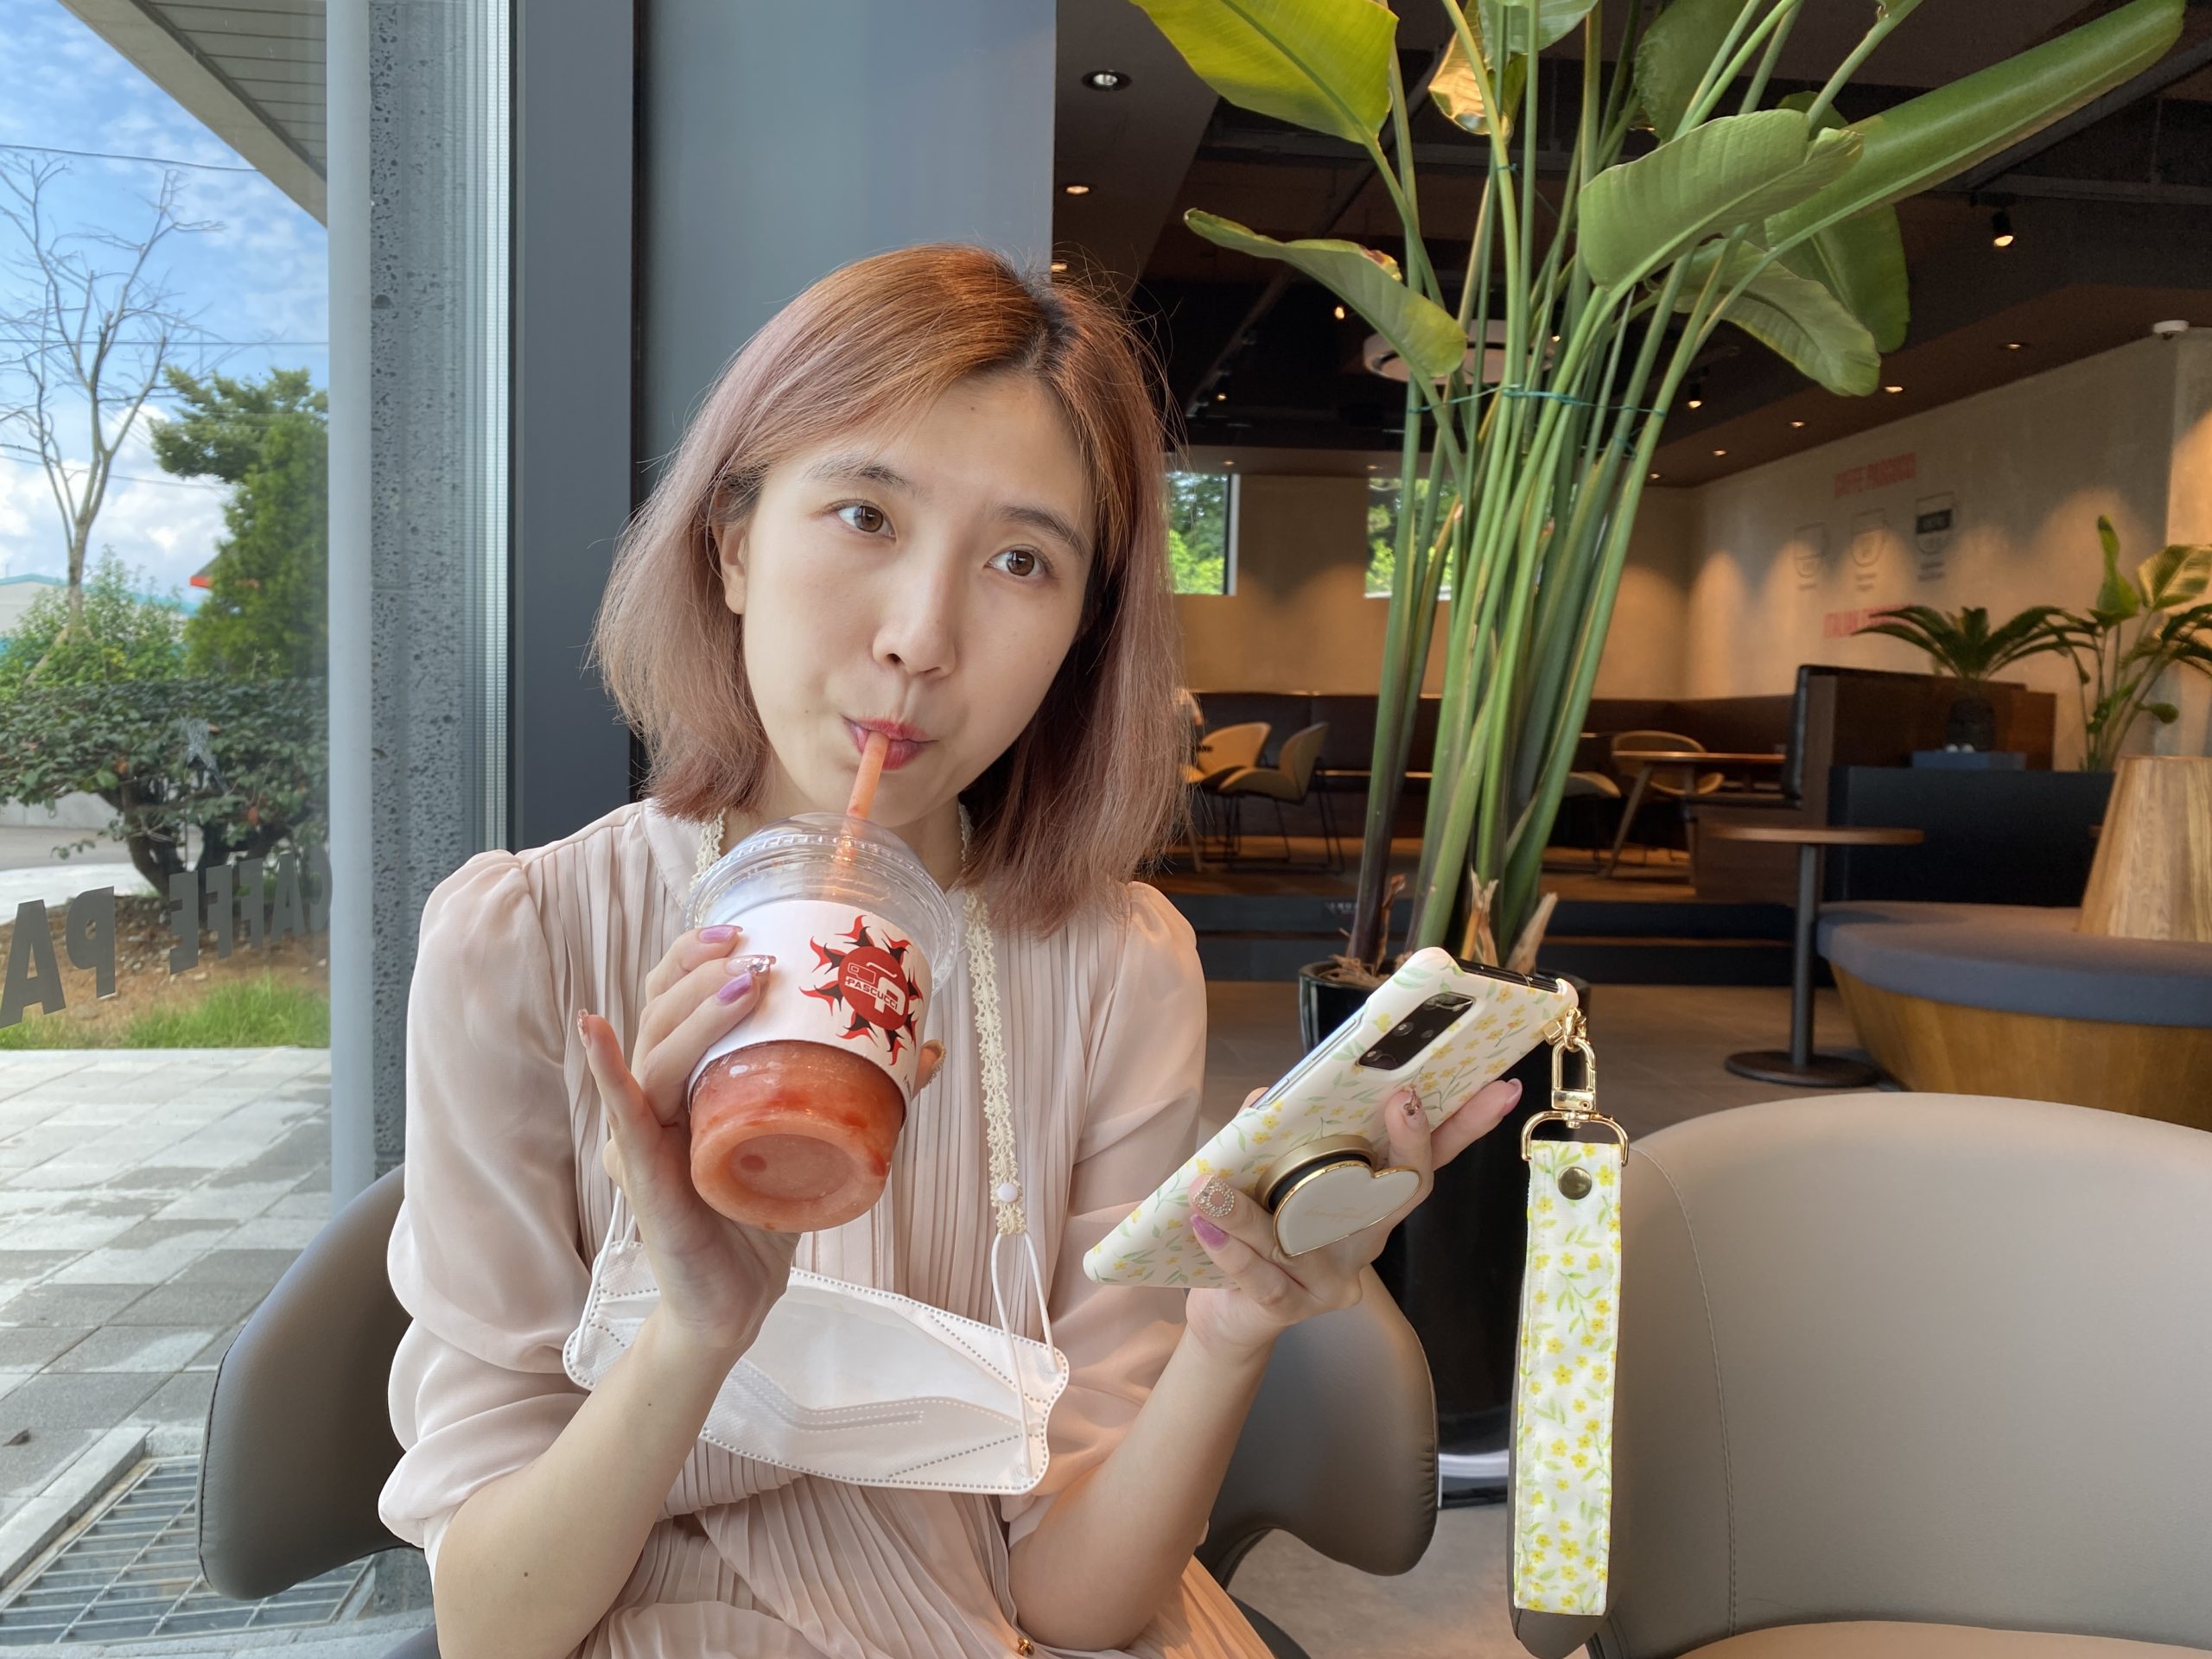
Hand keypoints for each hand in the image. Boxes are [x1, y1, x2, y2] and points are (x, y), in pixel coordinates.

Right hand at [576, 923, 943, 1358]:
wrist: (737, 1302)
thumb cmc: (765, 1212)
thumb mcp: (813, 1136)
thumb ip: (864, 1093)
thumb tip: (929, 1049)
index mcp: (685, 1082)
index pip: (673, 999)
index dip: (698, 956)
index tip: (746, 928)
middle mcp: (653, 1100)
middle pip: (660, 1013)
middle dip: (702, 971)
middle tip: (755, 949)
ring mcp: (642, 1137)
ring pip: (656, 1054)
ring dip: (695, 1011)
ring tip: (745, 982)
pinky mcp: (643, 1178)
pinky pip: (624, 1115)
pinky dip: (609, 1071)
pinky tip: (597, 1032)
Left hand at [1180, 1074, 1524, 1364]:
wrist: (1232, 1314)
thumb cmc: (1261, 1232)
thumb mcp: (1272, 1177)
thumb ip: (1277, 1135)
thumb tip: (1268, 1096)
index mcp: (1368, 1202)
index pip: (1425, 1160)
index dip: (1465, 1126)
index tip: (1494, 1088)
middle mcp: (1362, 1240)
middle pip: (1399, 1194)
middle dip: (1411, 1145)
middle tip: (1404, 1102)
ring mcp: (1332, 1277)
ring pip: (1306, 1235)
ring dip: (1255, 1210)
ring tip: (1213, 1183)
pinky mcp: (1291, 1306)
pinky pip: (1263, 1277)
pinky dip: (1229, 1249)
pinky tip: (1204, 1223)